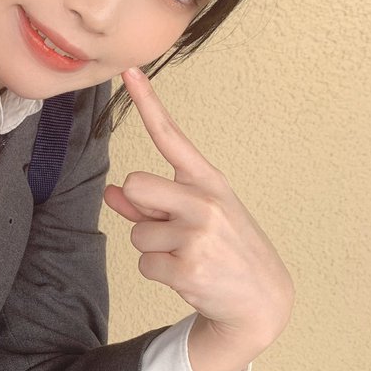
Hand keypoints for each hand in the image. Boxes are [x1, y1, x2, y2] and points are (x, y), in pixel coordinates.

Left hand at [102, 68, 293, 350]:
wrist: (260, 298)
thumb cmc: (223, 250)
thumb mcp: (196, 218)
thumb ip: (149, 205)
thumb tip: (111, 192)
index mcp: (208, 181)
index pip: (171, 137)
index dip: (147, 104)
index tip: (127, 72)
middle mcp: (204, 201)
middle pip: (135, 185)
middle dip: (140, 209)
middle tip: (167, 226)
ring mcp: (198, 235)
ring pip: (137, 234)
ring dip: (152, 249)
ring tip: (185, 256)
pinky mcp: (189, 267)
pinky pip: (144, 263)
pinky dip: (158, 272)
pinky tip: (186, 275)